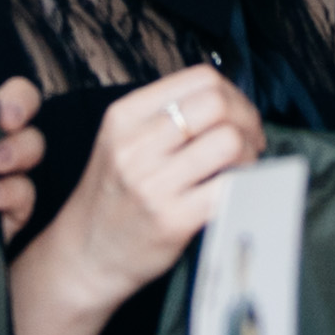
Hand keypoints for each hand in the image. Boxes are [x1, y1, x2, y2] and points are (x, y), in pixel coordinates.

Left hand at [0, 74, 45, 233]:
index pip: (16, 98)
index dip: (18, 99)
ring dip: (17, 152)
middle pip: (31, 124)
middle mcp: (0, 146)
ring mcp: (8, 179)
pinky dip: (9, 193)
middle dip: (21, 124)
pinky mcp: (10, 212)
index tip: (3, 111)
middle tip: (5, 125)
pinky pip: (25, 198)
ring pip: (32, 155)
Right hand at [23, 69, 264, 313]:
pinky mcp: (173, 220)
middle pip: (217, 104)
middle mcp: (135, 145)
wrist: (85, 255)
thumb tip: (228, 104)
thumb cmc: (112, 199)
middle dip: (247, 120)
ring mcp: (153, 183)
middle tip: (249, 142)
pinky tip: (236, 191)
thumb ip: (165, 117)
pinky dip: (245, 184)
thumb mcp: (121, 142)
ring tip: (242, 168)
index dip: (232, 94)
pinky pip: (229, 186)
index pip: (199, 78)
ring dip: (249, 154)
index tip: (237, 116)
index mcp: (124, 117)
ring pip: (228, 141)